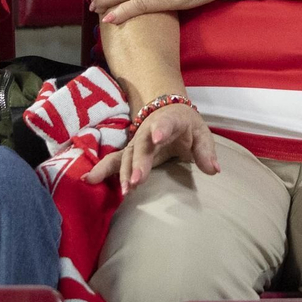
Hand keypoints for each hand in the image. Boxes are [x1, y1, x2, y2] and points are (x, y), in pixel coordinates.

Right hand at [81, 103, 218, 194]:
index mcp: (170, 120)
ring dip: (123, 172)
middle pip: (142, 146)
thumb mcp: (202, 133)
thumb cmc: (187, 125)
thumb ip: (206, 151)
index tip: (157, 137)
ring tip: (124, 190)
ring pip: (126, 156)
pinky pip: (114, 161)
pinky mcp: (129, 152)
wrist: (167, 111)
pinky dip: (102, 170)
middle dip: (138, 163)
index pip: (166, 124)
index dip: (161, 129)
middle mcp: (149, 130)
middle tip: (137, 180)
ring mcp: (137, 141)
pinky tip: (88, 180)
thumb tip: (214, 170)